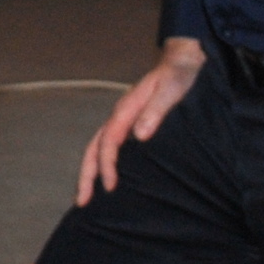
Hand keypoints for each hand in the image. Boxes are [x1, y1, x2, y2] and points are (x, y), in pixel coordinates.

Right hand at [79, 40, 203, 203]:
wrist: (182, 62)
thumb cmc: (178, 76)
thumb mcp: (171, 91)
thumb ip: (155, 111)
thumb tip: (139, 135)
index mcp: (126, 110)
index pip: (108, 142)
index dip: (106, 165)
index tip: (110, 186)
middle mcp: (120, 116)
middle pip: (94, 147)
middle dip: (86, 174)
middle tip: (82, 201)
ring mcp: (124, 120)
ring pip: (98, 148)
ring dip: (90, 171)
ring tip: (85, 196)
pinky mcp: (131, 124)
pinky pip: (110, 146)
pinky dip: (102, 163)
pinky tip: (106, 178)